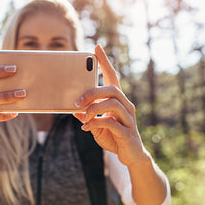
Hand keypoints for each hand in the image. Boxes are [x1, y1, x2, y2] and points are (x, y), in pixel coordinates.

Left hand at [74, 45, 149, 167]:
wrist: (130, 156)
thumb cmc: (114, 137)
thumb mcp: (96, 125)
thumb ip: (87, 115)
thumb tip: (74, 108)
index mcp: (118, 100)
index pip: (112, 77)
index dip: (105, 62)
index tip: (96, 48)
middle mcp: (126, 106)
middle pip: (112, 89)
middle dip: (93, 92)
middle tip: (77, 101)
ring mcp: (128, 119)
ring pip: (113, 103)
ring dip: (94, 109)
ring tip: (83, 116)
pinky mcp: (127, 132)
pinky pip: (111, 122)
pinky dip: (96, 123)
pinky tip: (86, 128)